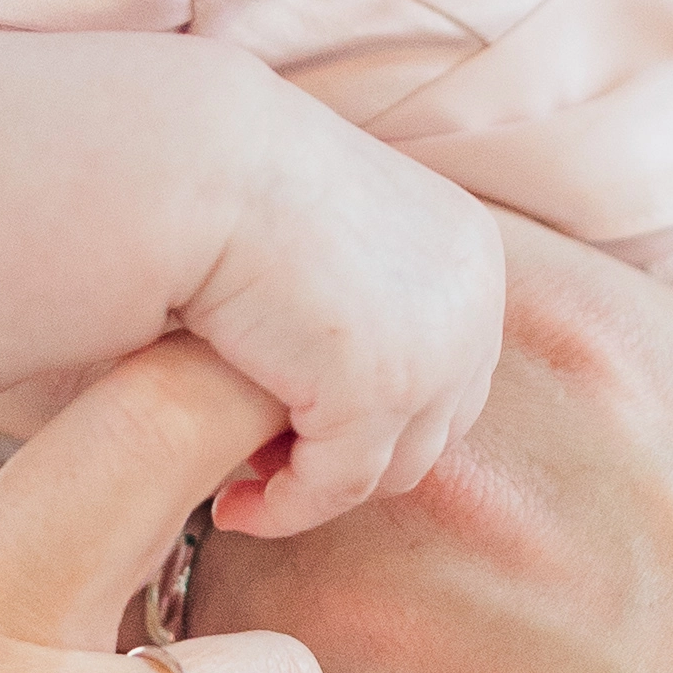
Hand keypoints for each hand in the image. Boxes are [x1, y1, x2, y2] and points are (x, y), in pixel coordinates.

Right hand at [179, 69, 507, 539]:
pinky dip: (287, 509)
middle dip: (355, 456)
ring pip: (391, 468)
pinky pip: (335, 484)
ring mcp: (436, 347)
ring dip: (319, 489)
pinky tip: (233, 508)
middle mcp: (472, 301)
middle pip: (433, 426)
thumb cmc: (237, 184)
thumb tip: (338, 356)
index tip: (298, 430)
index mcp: (468, 254)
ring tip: (248, 487)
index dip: (380, 417)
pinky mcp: (378, 388)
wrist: (200, 163)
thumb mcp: (333, 233)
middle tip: (268, 465)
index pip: (450, 373)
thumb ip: (360, 287)